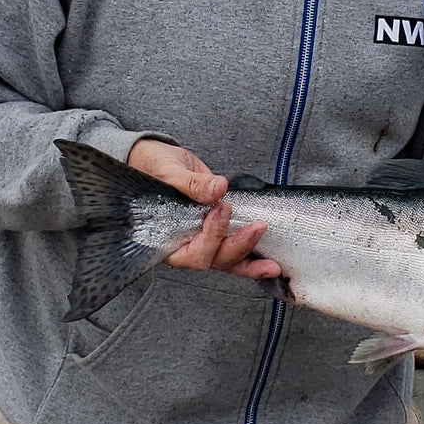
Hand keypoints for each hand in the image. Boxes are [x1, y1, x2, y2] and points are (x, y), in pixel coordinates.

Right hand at [126, 139, 279, 279]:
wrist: (157, 159)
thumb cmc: (152, 168)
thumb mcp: (168, 171)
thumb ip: (191, 183)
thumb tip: (218, 189)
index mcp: (165, 237)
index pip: (190, 254)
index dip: (210, 238)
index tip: (220, 209)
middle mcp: (184, 244)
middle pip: (212, 259)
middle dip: (237, 246)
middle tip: (256, 227)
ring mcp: (201, 239)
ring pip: (225, 260)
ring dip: (249, 261)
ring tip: (271, 263)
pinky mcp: (216, 232)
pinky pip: (232, 249)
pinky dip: (251, 258)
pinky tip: (268, 264)